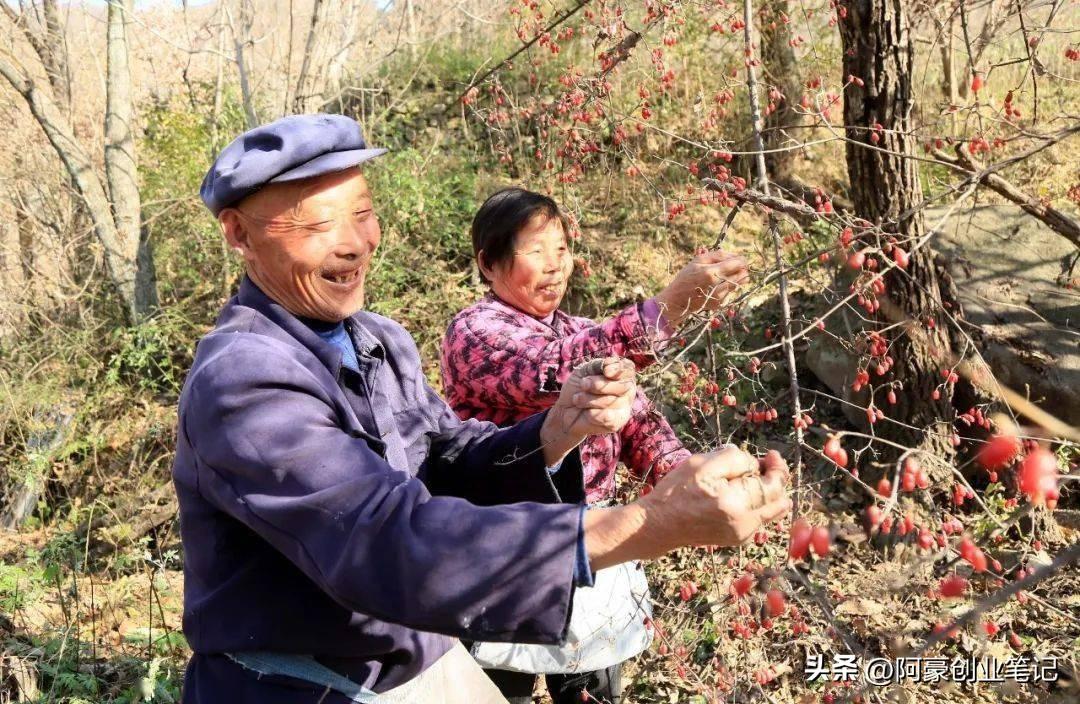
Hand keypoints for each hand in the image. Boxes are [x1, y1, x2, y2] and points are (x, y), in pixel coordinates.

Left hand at [540, 357, 635, 462]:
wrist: (565, 411)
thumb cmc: (577, 388)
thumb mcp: (584, 370)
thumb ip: (598, 365)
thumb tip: (608, 367)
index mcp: (621, 375)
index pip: (628, 369)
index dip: (618, 369)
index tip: (605, 370)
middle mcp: (626, 391)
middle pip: (623, 386)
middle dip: (599, 385)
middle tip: (583, 385)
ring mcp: (623, 407)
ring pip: (610, 401)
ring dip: (588, 399)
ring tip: (578, 399)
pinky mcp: (616, 423)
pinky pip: (606, 417)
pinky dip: (591, 413)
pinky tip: (586, 412)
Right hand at [641, 447, 790, 548]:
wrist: (659, 524)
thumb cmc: (677, 491)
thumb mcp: (702, 464)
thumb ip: (734, 459)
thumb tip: (756, 465)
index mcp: (736, 503)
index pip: (774, 486)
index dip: (778, 467)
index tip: (771, 455)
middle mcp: (745, 524)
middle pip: (779, 500)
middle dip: (775, 479)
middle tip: (762, 464)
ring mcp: (742, 535)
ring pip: (772, 511)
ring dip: (768, 493)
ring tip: (749, 478)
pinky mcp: (737, 539)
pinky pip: (759, 519)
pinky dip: (758, 504)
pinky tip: (739, 493)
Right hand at [654, 250, 749, 327]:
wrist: (678, 300)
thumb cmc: (686, 277)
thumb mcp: (697, 261)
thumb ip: (717, 255)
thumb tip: (735, 256)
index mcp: (711, 272)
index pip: (737, 264)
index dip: (742, 260)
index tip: (740, 258)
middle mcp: (717, 286)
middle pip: (742, 274)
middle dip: (741, 268)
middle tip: (735, 266)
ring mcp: (720, 296)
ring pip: (739, 283)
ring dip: (737, 277)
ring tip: (726, 274)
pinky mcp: (720, 303)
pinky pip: (731, 291)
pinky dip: (729, 287)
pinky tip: (719, 285)